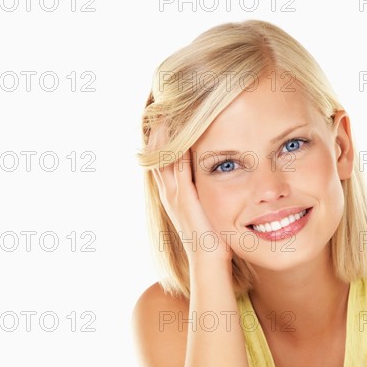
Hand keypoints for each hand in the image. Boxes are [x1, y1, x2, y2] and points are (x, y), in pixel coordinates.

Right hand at [149, 122, 232, 265]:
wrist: (208, 260)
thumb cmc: (210, 238)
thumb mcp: (203, 210)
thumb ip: (201, 194)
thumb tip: (212, 180)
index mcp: (171, 195)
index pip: (159, 160)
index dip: (159, 139)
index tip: (163, 117)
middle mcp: (168, 192)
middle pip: (154, 154)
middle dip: (156, 130)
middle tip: (158, 106)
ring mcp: (174, 195)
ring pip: (161, 157)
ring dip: (162, 133)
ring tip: (164, 110)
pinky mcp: (184, 197)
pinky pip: (176, 166)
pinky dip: (175, 147)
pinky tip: (178, 129)